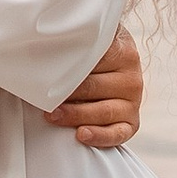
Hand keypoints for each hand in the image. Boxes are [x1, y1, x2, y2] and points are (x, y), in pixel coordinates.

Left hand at [43, 23, 143, 148]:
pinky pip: (118, 133)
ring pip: (104, 111)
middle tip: (42, 98)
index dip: (67, 67)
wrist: (114, 71)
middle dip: (65, 93)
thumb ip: (77, 42)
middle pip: (94, 87)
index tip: (45, 73)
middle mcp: (131, 76)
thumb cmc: (92, 56)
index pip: (93, 59)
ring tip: (52, 116)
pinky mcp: (132, 122)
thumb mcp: (90, 41)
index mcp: (123, 50)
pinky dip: (100, 136)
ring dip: (75, 115)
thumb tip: (45, 41)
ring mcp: (134, 101)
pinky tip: (81, 135)